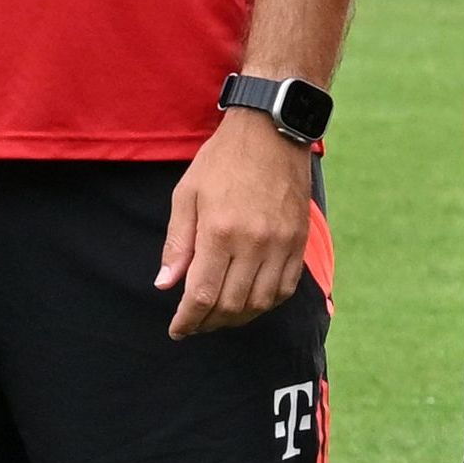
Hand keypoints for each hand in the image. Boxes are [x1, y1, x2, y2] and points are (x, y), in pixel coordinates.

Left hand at [160, 112, 318, 337]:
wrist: (271, 132)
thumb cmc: (223, 160)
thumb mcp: (187, 194)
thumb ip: (177, 243)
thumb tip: (165, 284)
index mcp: (219, 231)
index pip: (201, 294)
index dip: (187, 320)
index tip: (177, 330)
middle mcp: (253, 242)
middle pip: (231, 304)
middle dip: (208, 322)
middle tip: (195, 323)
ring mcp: (280, 244)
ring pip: (260, 303)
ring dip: (237, 318)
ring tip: (220, 316)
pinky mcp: (298, 241)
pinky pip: (285, 288)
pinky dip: (265, 303)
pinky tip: (250, 301)